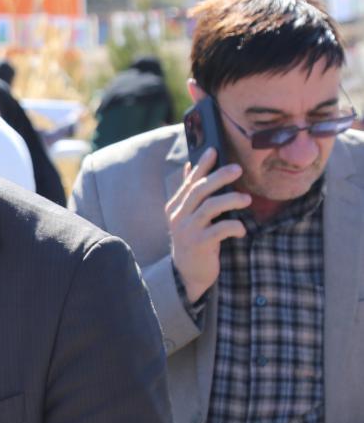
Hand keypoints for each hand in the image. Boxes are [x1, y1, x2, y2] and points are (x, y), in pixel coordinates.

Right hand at [166, 148, 249, 302]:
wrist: (187, 272)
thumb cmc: (194, 239)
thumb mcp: (189, 215)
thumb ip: (189, 193)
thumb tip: (188, 166)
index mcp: (176, 206)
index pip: (190, 181)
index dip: (202, 165)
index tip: (215, 150)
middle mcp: (178, 216)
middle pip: (199, 191)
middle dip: (219, 177)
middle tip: (238, 169)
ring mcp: (187, 230)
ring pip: (209, 208)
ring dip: (230, 200)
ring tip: (246, 199)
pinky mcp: (198, 244)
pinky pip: (218, 230)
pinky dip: (233, 227)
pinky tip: (242, 229)